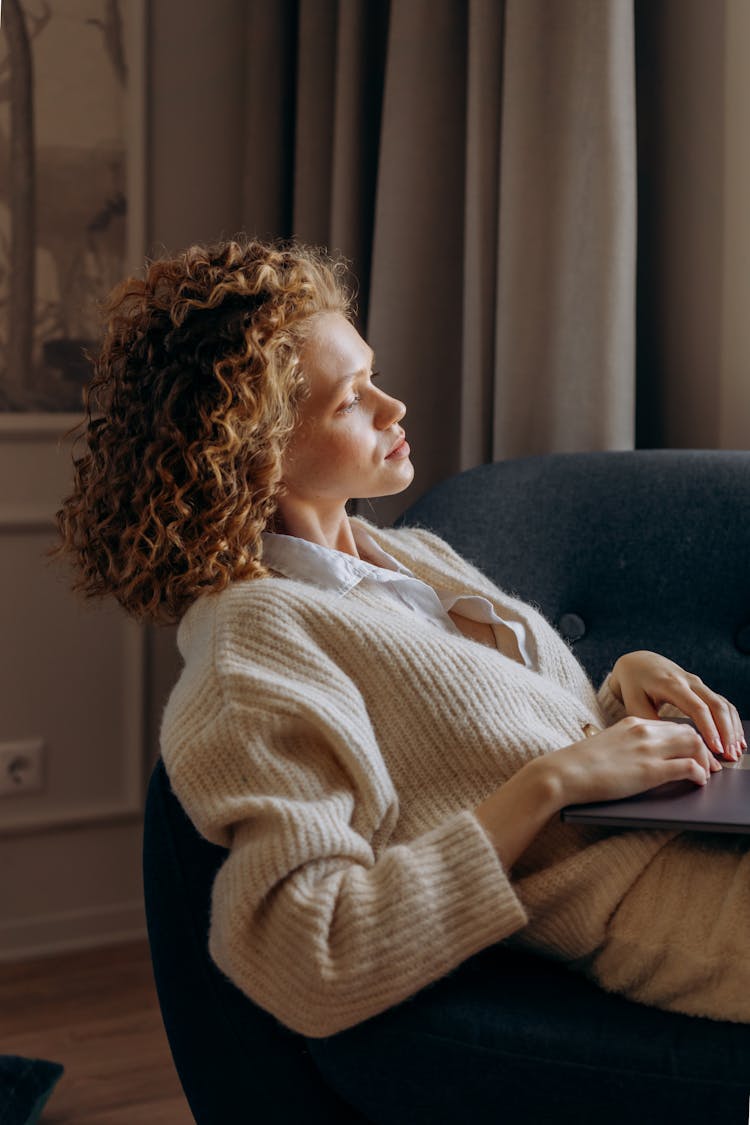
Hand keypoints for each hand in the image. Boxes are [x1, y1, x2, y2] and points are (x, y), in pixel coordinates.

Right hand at [544, 715, 723, 808]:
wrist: (564, 772)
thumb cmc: (578, 764)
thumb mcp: (607, 745)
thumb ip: (625, 745)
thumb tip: (637, 758)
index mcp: (632, 722)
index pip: (671, 725)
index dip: (687, 739)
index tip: (691, 751)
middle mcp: (644, 730)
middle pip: (688, 731)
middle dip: (702, 747)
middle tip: (707, 764)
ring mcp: (649, 749)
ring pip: (695, 745)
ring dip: (705, 760)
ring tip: (706, 774)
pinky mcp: (651, 771)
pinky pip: (689, 767)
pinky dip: (700, 774)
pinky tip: (698, 782)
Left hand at [608, 650, 745, 760]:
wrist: (639, 663)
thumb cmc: (634, 686)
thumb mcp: (634, 703)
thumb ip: (649, 722)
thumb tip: (667, 744)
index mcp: (671, 684)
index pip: (697, 707)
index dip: (709, 728)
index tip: (715, 748)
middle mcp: (689, 681)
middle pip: (716, 705)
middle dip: (726, 732)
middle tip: (729, 755)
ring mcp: (699, 684)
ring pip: (723, 705)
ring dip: (732, 728)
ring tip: (735, 752)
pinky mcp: (703, 689)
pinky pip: (723, 704)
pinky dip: (732, 722)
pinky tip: (736, 739)